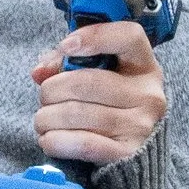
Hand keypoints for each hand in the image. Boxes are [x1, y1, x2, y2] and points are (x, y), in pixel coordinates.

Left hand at [30, 23, 166, 171]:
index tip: (67, 46)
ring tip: (43, 120)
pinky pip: (83, 144)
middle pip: (87, 82)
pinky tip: (48, 138)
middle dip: (52, 89)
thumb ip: (66, 64)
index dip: (95, 36)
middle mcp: (148, 93)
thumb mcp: (95, 75)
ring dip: (47, 117)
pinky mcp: (127, 152)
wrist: (134, 152)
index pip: (129, 36)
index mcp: (143, 65)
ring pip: (78, 113)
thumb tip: (40, 71)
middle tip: (44, 97)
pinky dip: (56, 141)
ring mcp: (140, 124)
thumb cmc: (108, 106)